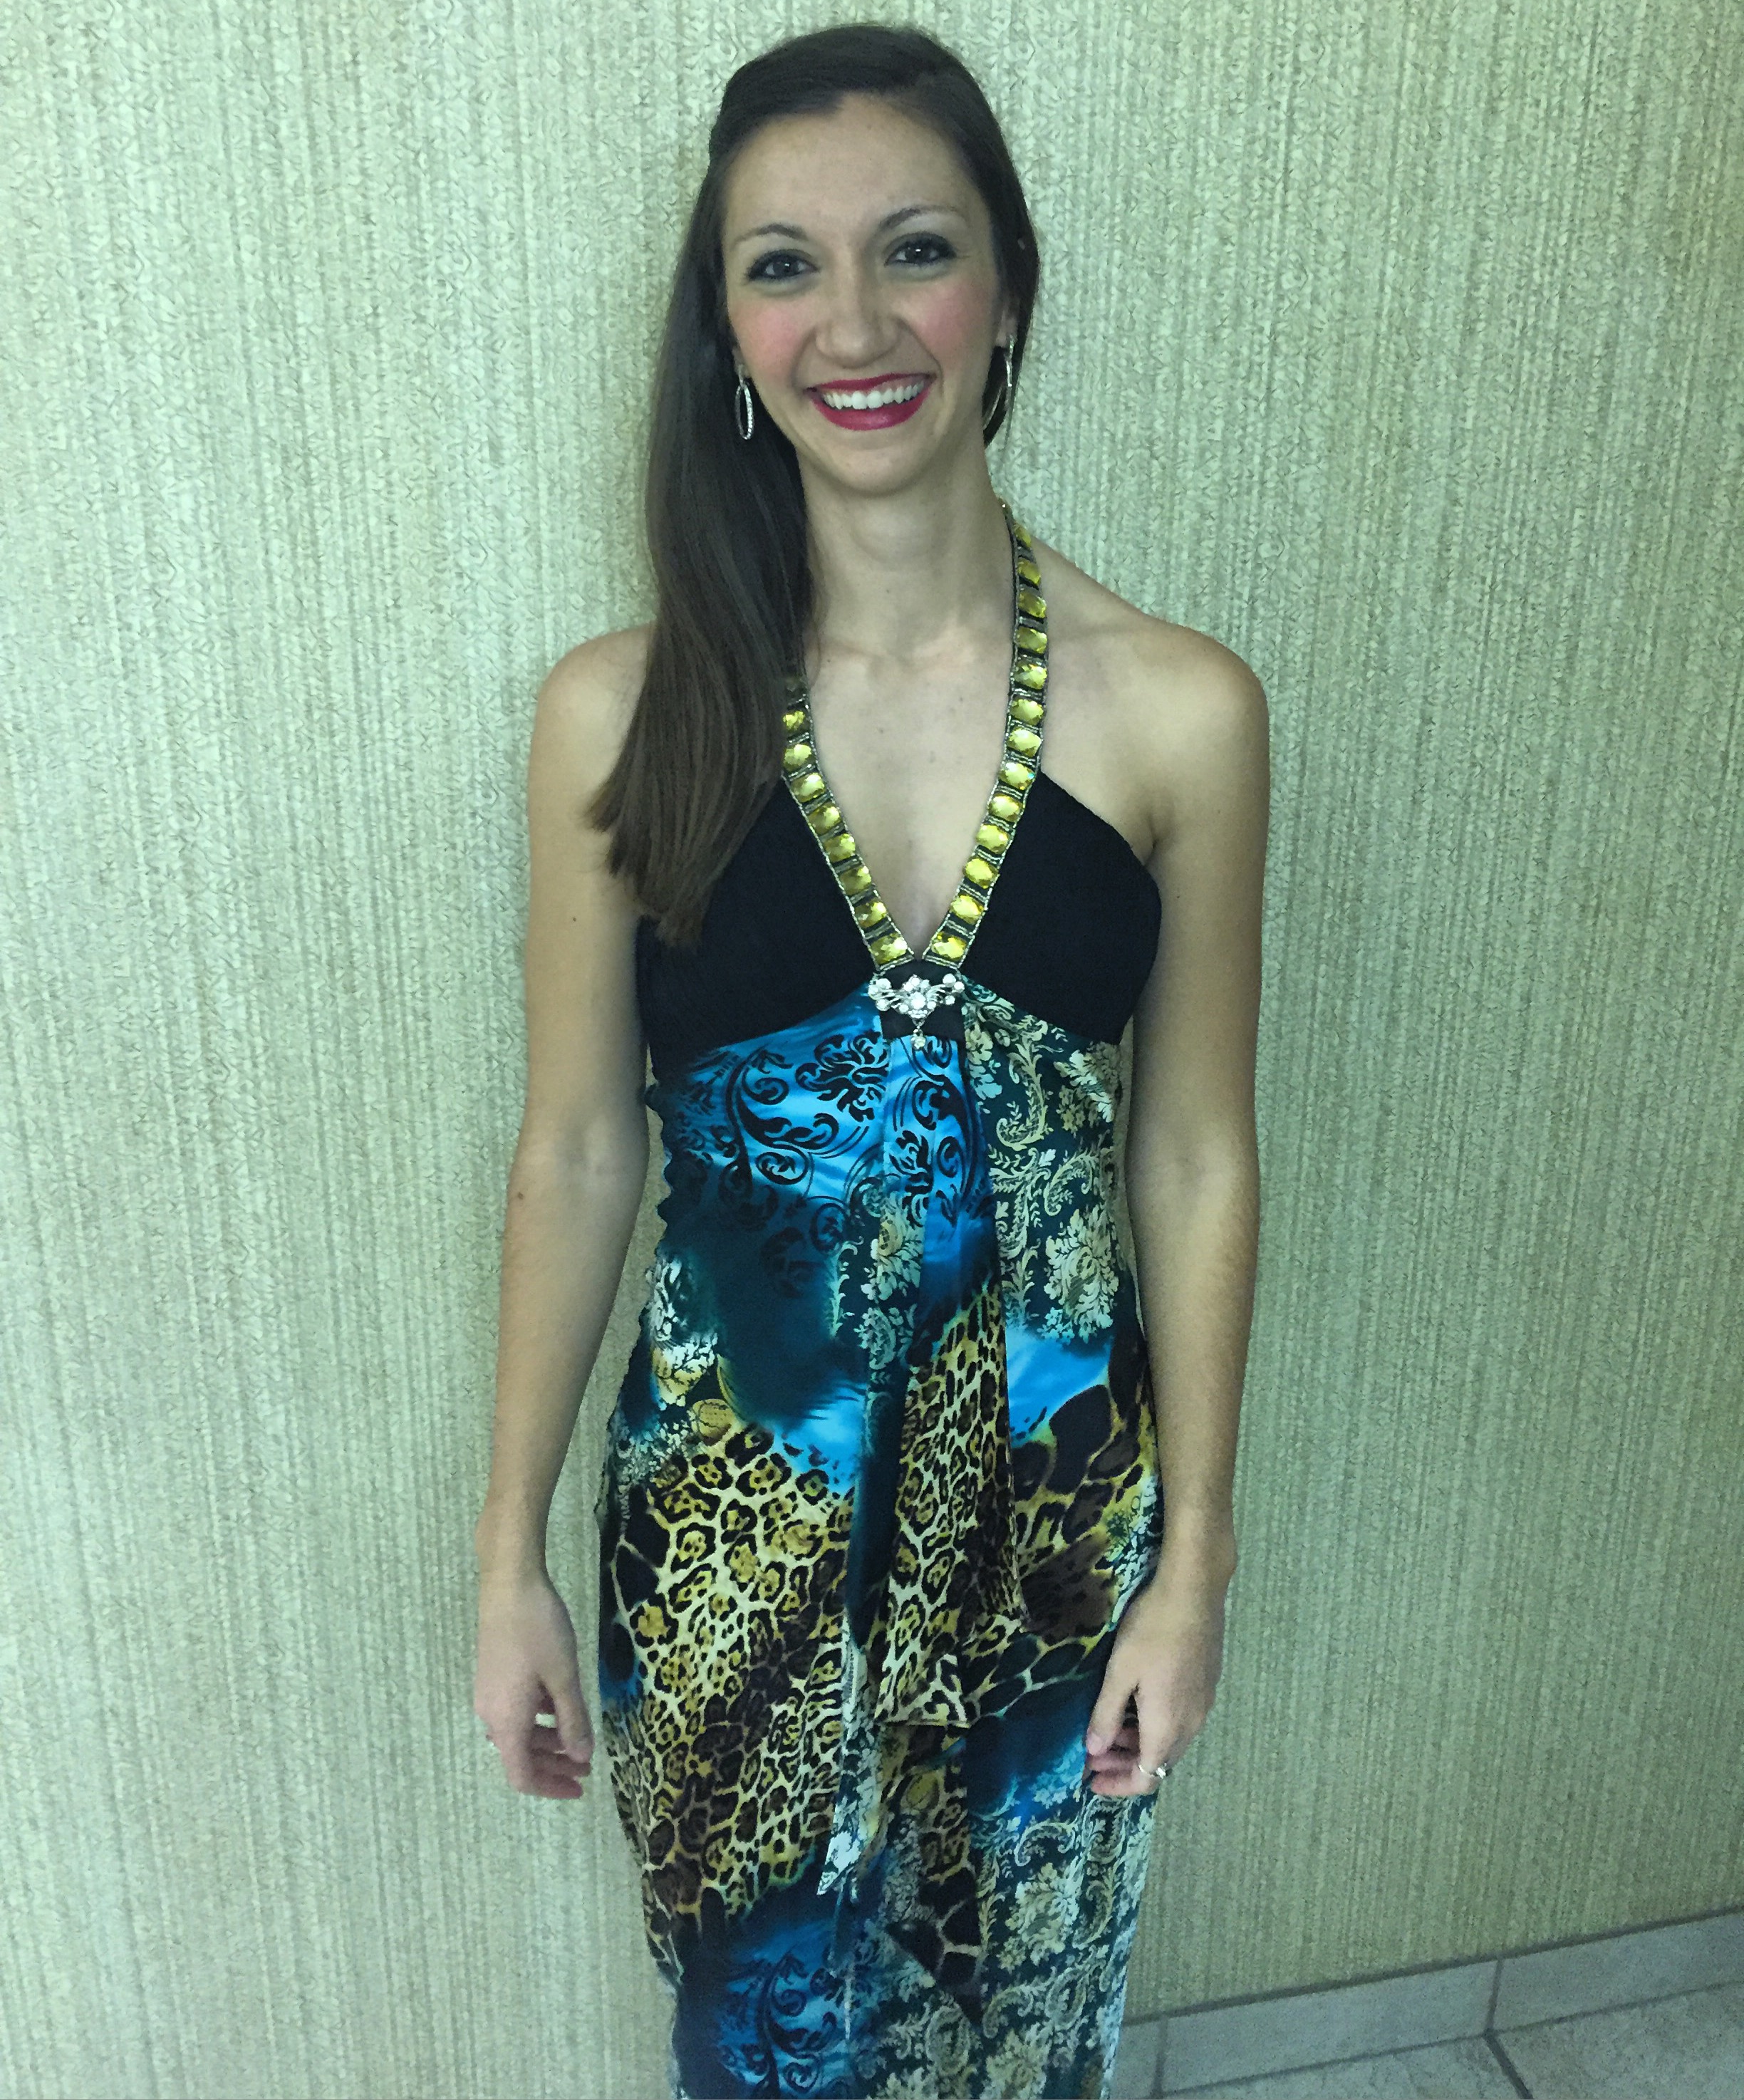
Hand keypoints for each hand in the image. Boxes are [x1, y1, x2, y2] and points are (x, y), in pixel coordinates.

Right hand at [473, 1571, 593, 1799]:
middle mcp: (491, 1713)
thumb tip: (580, 1756)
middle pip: (519, 1756)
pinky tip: (560, 1705)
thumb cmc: (539, 1630)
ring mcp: (489, 1693)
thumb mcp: (564, 1677)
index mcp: (506, 1721)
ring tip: (579, 1738)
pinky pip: (514, 1711)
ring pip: (518, 1732)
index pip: (521, 1775)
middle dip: (554, 1765)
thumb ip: (573, 1720)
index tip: (579, 1787)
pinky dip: (538, 1718)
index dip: (550, 1787)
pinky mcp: (493, 1675)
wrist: (509, 1583)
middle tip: (586, 1768)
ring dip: (548, 1741)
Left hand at [1083, 1567, 1227, 1796]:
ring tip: (1108, 1728)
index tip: (1091, 1781)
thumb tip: (1093, 1751)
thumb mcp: (1119, 1672)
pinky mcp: (1206, 1686)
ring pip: (1170, 1741)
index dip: (1118, 1785)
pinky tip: (1135, 1704)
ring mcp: (1202, 1705)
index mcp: (1167, 1726)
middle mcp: (1191, 1724)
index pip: (1146, 1778)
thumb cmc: (1151, 1630)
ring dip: (1139, 1743)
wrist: (1193, 1591)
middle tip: (1094, 1756)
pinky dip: (1154, 1725)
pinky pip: (1179, 1721)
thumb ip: (1105, 1714)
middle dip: (1124, 1765)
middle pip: (1159, 1763)